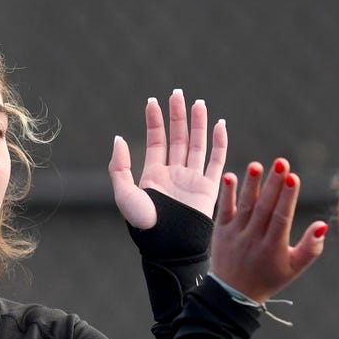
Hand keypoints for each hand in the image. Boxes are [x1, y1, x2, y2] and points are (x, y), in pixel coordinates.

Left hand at [109, 89, 227, 228]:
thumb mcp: (124, 195)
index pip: (156, 141)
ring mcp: (192, 180)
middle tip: (177, 93)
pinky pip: (216, 161)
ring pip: (197, 145)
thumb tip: (118, 138)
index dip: (154, 121)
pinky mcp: (208, 188)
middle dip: (177, 115)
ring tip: (199, 103)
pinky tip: (219, 124)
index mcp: (154, 175)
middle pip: (178, 138)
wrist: (168, 245)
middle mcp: (174, 174)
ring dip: (198, 124)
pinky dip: (219, 142)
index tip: (153, 101)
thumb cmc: (144, 225)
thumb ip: (119, 167)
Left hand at [210, 158, 327, 305]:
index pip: (281, 218)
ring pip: (245, 206)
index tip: (293, 178)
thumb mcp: (294, 269)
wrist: (233, 295)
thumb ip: (311, 248)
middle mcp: (253, 240)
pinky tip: (229, 176)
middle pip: (264, 208)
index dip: (287, 197)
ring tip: (257, 165)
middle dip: (273, 184)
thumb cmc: (269, 278)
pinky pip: (224, 210)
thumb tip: (322, 225)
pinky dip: (226, 194)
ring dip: (250, 185)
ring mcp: (236, 235)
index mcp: (273, 248)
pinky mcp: (220, 232)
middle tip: (281, 162)